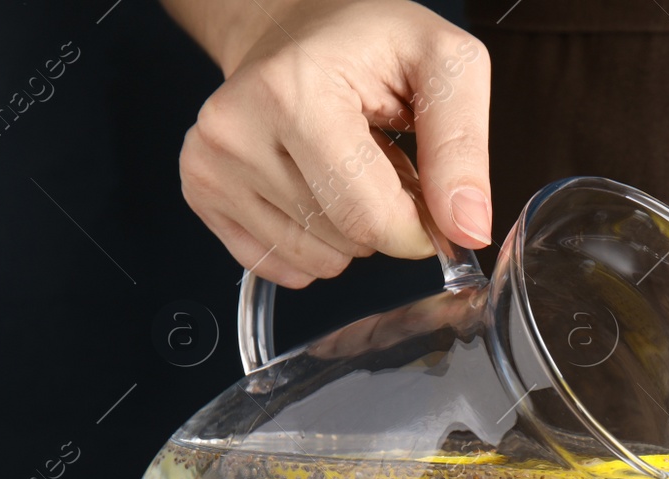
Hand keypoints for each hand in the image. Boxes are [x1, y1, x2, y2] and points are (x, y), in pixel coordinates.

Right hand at [178, 0, 490, 286]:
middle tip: (380, 159)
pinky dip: (312, 241)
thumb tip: (468, 229)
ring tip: (346, 166)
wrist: (293, 24)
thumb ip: (464, 148)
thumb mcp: (445, 65)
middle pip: (345, 242)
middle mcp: (236, 128)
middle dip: (384, 221)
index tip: (425, 191)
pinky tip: (313, 187)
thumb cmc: (369, 40)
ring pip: (315, 260)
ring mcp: (211, 162)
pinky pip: (278, 264)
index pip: (370, 218)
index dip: (417, 225)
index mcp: (294, 92)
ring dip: (349, 231)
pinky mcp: (201, 189)